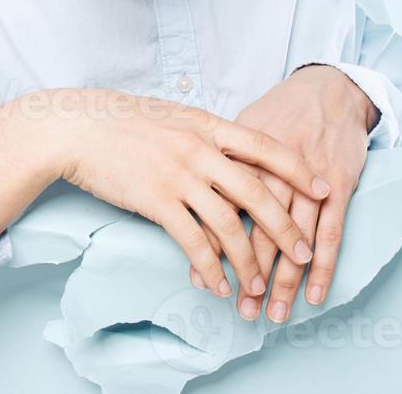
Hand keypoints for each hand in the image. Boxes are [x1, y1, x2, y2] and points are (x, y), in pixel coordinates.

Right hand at [47, 88, 332, 303]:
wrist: (78, 127)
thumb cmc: (123, 121)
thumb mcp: (173, 116)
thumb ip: (205, 133)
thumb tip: (231, 147)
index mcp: (207, 125)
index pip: (266, 147)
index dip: (299, 170)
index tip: (323, 189)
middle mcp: (199, 150)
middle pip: (257, 192)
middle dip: (286, 228)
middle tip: (304, 255)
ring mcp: (178, 176)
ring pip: (228, 225)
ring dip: (248, 261)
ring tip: (259, 285)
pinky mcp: (156, 200)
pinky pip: (192, 241)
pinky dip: (209, 267)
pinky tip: (217, 284)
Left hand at [185, 65, 374, 321]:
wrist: (328, 88)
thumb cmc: (279, 110)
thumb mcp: (239, 128)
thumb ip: (217, 162)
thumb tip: (189, 196)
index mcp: (240, 154)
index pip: (221, 208)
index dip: (212, 246)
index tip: (202, 277)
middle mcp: (271, 169)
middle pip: (256, 229)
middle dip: (248, 272)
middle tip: (241, 308)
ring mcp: (307, 179)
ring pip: (293, 237)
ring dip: (284, 279)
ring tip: (274, 311)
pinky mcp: (337, 185)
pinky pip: (331, 231)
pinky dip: (323, 265)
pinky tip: (315, 293)